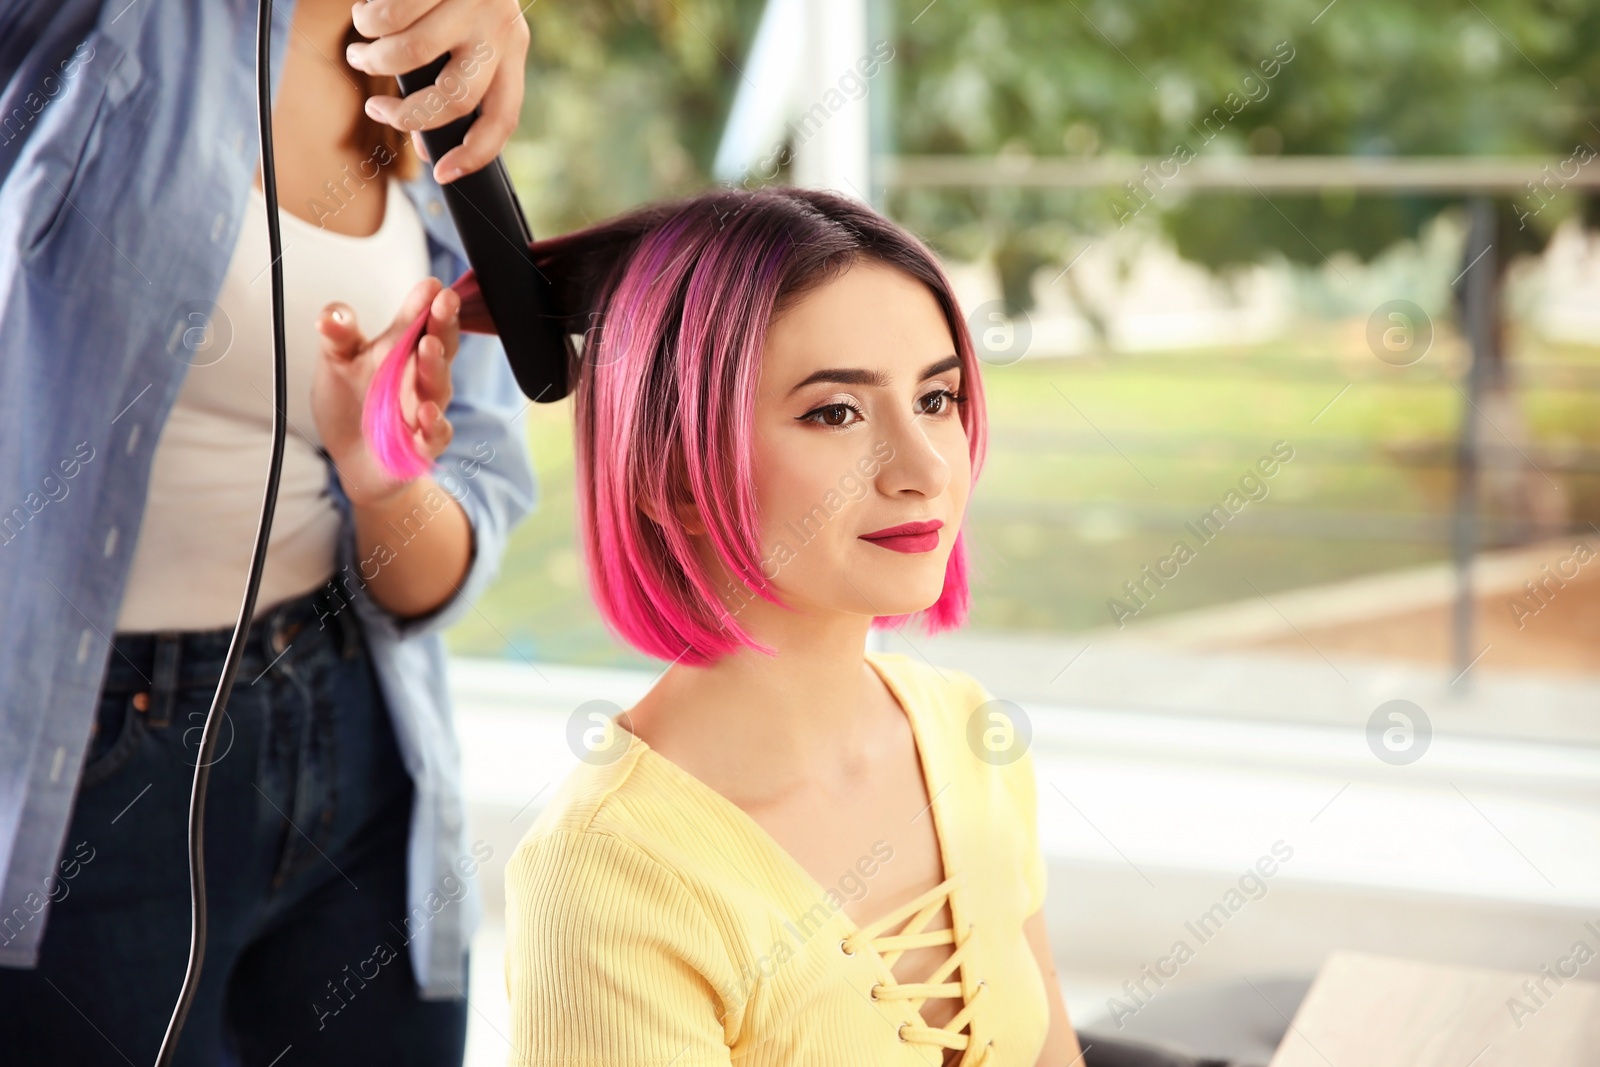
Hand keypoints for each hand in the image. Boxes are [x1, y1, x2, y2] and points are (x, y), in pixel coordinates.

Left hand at [312, 278, 460, 507]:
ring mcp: (426, 409)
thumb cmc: (352, 403)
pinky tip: (425, 413)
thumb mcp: (336, 363)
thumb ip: (338, 336)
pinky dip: (433, 423)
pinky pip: (436, 434)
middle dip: (443, 323)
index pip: (419, 321)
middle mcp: (420, 376)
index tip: (431, 285)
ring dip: (436, 365)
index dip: (427, 302)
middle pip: (440, 345)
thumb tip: (331, 314)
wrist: (355, 459)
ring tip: (429, 345)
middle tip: (444, 301)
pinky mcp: (423, 444)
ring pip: (439, 385)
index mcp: (403, 350)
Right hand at [347, 0, 529, 183]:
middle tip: (378, 109)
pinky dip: (368, 22)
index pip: (503, 118)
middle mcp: (500, 28)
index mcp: (512, 50)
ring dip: (375, 61)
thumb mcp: (470, 36)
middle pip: (453, 98)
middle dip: (406, 115)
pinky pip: (388, 16)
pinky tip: (367, 14)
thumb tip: (427, 147)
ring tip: (362, 50)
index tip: (443, 174)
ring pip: (411, 56)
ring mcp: (471, 2)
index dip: (475, 154)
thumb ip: (455, 84)